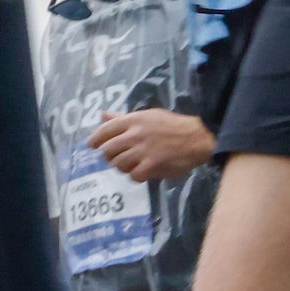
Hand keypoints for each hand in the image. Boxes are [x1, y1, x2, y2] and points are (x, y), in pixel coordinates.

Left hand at [89, 107, 214, 182]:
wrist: (197, 138)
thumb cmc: (173, 126)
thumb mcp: (148, 116)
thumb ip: (124, 118)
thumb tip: (103, 115)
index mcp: (134, 120)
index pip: (105, 130)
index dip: (95, 139)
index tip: (91, 145)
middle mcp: (135, 135)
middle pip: (108, 150)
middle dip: (109, 156)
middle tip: (115, 158)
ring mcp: (143, 151)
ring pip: (118, 164)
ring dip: (122, 167)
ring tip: (131, 165)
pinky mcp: (152, 166)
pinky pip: (134, 175)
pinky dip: (136, 175)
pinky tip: (142, 172)